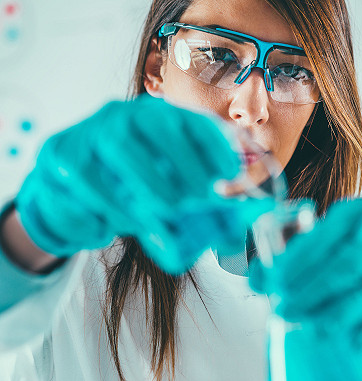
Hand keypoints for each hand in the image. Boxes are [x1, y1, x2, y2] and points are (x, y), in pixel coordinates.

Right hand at [16, 95, 266, 272]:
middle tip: (203, 198)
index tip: (232, 173)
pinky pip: (84, 177)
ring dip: (147, 184)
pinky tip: (120, 225)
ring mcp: (89, 131)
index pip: (189, 118)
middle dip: (184, 162)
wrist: (71, 193)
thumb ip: (198, 208)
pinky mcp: (59, 153)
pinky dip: (106, 204)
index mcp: (155, 118)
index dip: (214, 143)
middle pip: (155, 123)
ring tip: (166, 215)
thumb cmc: (129, 191)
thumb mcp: (165, 193)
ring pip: (118, 148)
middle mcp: (123, 114)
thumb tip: (234, 235)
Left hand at [250, 197, 361, 335]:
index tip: (273, 282)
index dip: (298, 261)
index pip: (326, 235)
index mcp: (359, 208)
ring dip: (341, 312)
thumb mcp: (337, 234)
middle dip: (314, 289)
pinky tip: (352, 340)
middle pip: (350, 262)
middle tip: (286, 308)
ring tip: (313, 328)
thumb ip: (300, 249)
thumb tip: (259, 275)